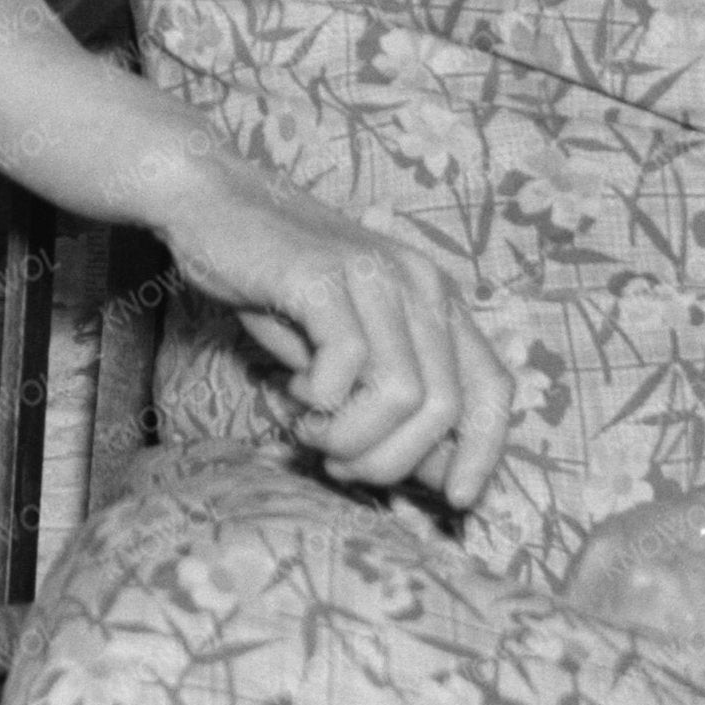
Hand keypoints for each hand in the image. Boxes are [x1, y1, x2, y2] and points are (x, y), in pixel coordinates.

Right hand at [133, 149, 511, 514]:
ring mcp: (374, 276)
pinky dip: (319, 399)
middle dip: (392, 461)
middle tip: (337, 464)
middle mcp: (418, 283)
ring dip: (351, 437)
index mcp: (435, 298)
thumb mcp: (345, 345)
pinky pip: (346, 364)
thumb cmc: (277, 284)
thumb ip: (386, 397)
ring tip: (309, 430)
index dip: (483, 453)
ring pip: (402, 395)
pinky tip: (292, 392)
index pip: (493, 388)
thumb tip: (429, 475)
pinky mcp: (324, 276)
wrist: (212, 203)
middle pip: (444, 408)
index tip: (454, 500)